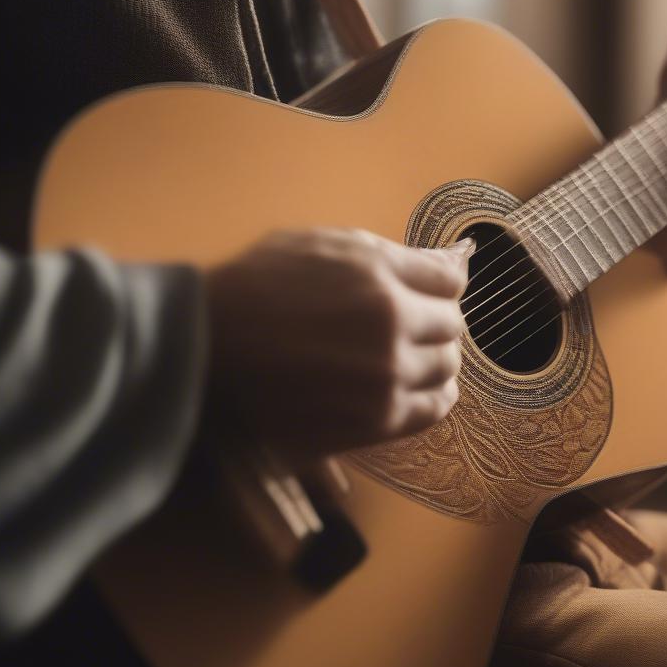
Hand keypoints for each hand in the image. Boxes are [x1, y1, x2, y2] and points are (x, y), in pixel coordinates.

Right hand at [205, 228, 472, 457]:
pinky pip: (431, 410)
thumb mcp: (327, 244)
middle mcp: (392, 330)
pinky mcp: (373, 422)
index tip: (424, 289)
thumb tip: (462, 256)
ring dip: (435, 358)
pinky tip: (415, 386)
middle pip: (453, 326)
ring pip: (447, 369)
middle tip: (408, 321)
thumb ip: (399, 255)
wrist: (204, 349)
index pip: (450, 281)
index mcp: (380, 279)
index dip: (438, 283)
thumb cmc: (260, 285)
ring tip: (405, 354)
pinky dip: (433, 396)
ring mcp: (385, 381)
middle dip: (435, 319)